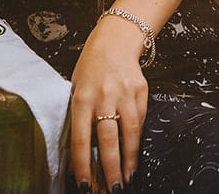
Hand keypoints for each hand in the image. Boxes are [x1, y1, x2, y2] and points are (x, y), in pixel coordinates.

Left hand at [68, 16, 149, 190]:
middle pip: (108, 139)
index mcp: (82, 98)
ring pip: (129, 132)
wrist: (115, 39)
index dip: (82, 164)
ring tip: (128, 178)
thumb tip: (84, 151)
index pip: (80, 138)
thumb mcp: (76, 89)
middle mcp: (104, 97)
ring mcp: (125, 93)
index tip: (84, 184)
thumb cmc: (91, 67)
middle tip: (113, 188)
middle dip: (111, 167)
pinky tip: (135, 154)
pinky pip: (140, 120)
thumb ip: (81, 116)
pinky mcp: (141, 91)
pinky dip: (137, 139)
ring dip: (129, 158)